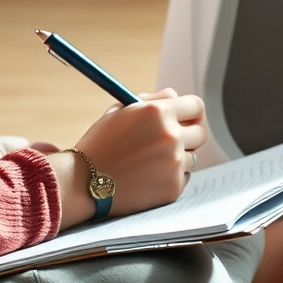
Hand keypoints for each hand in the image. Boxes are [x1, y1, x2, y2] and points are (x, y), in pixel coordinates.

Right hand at [47, 89, 207, 225]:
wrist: (83, 182)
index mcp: (159, 113)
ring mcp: (174, 164)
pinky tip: (147, 177)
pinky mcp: (173, 187)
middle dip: (188, 135)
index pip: (196, 106)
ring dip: (177, 157)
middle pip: (200, 133)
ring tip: (148, 162)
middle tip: (170, 141)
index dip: (192, 112)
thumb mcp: (120, 111)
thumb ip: (153, 100)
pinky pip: (183, 177)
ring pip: (192, 157)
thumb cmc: (99, 144)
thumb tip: (175, 95)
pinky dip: (170, 177)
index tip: (188, 118)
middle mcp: (171, 137)